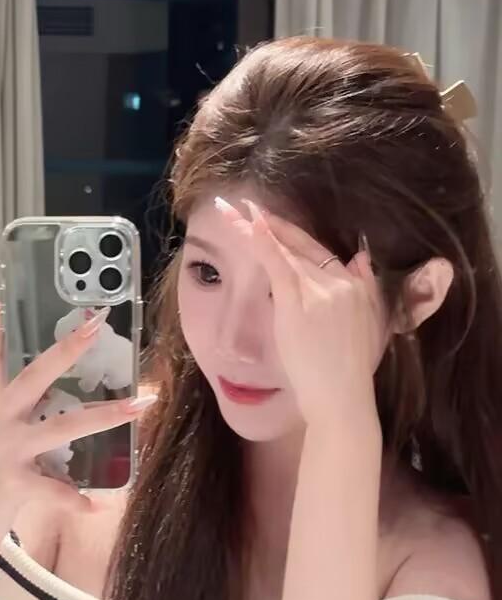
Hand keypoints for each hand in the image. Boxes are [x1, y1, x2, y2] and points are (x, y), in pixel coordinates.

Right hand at [0, 306, 155, 557]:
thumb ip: (6, 414)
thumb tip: (48, 395)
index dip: (0, 326)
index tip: (12, 297)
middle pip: (35, 375)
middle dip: (68, 349)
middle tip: (96, 324)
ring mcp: (2, 449)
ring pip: (63, 425)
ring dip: (105, 415)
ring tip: (139, 406)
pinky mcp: (13, 483)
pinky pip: (55, 490)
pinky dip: (76, 500)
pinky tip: (97, 506)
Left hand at [214, 197, 385, 429]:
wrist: (342, 396)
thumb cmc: (349, 373)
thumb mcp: (370, 326)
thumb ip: (366, 289)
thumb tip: (362, 257)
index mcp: (356, 286)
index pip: (320, 252)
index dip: (294, 234)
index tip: (273, 219)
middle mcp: (342, 280)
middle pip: (301, 245)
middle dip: (272, 222)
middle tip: (245, 203)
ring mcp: (320, 289)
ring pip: (283, 250)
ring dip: (254, 228)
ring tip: (229, 210)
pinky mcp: (299, 300)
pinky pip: (277, 262)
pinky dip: (263, 240)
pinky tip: (248, 223)